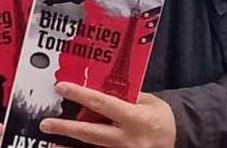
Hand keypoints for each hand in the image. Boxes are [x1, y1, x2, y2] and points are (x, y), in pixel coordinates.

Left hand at [39, 83, 176, 147]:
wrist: (180, 138)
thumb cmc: (160, 116)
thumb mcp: (146, 100)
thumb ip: (123, 95)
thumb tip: (96, 85)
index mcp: (135, 118)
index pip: (102, 104)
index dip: (80, 95)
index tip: (61, 88)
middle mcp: (128, 139)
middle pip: (91, 134)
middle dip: (66, 129)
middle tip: (46, 124)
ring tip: (49, 144)